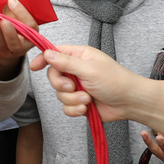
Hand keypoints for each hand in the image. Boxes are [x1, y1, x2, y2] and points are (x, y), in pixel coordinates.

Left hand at [0, 0, 38, 77]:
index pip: (30, 25)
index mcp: (32, 33)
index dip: (21, 13)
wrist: (7, 43)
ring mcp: (8, 52)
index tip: (11, 0)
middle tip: (1, 19)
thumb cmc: (15, 24)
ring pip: (2, 44)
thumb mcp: (17, 12)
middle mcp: (22, 46)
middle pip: (15, 41)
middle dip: (8, 31)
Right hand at [32, 45, 163, 139]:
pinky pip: (66, 108)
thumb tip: (48, 53)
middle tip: (72, 87)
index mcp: (80, 56)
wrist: (129, 102)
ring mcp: (78, 87)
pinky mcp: (80, 103)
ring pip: (59, 95)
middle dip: (61, 85)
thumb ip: (66, 62)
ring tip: (87, 99)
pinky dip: (75, 109)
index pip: (55, 53)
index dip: (43, 59)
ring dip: (72, 99)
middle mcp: (77, 71)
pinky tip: (86, 108)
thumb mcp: (89, 69)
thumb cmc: (115, 81)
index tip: (34, 67)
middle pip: (54, 77)